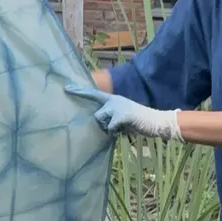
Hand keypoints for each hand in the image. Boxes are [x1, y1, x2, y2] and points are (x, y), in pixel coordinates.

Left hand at [65, 84, 184, 141]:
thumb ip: (109, 116)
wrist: (155, 121)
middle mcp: (114, 100)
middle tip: (117, 126)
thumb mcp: (120, 116)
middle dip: (104, 124)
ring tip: (122, 127)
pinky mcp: (121, 116)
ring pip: (101, 122)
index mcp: (113, 99)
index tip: (66, 87)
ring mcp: (117, 107)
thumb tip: (98, 122)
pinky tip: (125, 130)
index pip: (93, 94)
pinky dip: (116, 133)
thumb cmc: (137, 122)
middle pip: (96, 116)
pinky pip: (109, 129)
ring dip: (110, 128)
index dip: (80, 91)